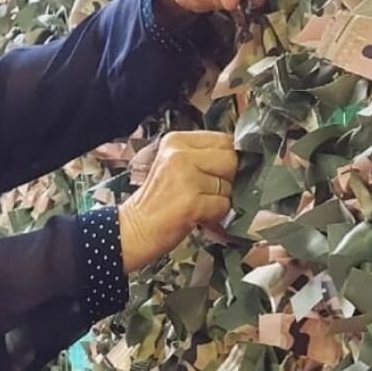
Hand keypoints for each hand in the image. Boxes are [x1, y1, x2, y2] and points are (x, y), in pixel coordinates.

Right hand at [118, 132, 235, 272]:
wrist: (132, 230)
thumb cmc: (156, 202)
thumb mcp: (173, 165)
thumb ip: (201, 156)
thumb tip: (239, 158)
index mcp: (175, 141)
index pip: (224, 139)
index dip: (226, 160)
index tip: (214, 174)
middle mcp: (179, 154)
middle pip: (231, 160)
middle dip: (226, 179)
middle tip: (204, 192)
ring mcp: (186, 178)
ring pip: (229, 185)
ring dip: (218, 200)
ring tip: (195, 205)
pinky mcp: (192, 202)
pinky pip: (224, 205)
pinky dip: (215, 216)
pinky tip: (195, 216)